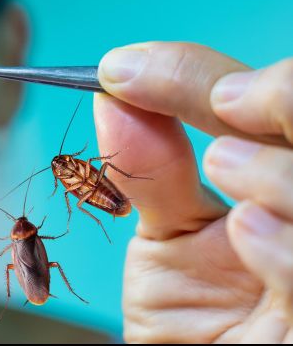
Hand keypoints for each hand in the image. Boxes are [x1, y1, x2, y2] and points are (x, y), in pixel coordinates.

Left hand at [94, 42, 292, 341]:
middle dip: (281, 95)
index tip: (124, 70)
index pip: (268, 104)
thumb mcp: (167, 236)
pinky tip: (248, 228)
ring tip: (226, 167)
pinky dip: (288, 244)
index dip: (200, 75)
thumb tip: (111, 100)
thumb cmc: (194, 316)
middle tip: (221, 101)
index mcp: (281, 177)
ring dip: (280, 168)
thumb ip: (150, 172)